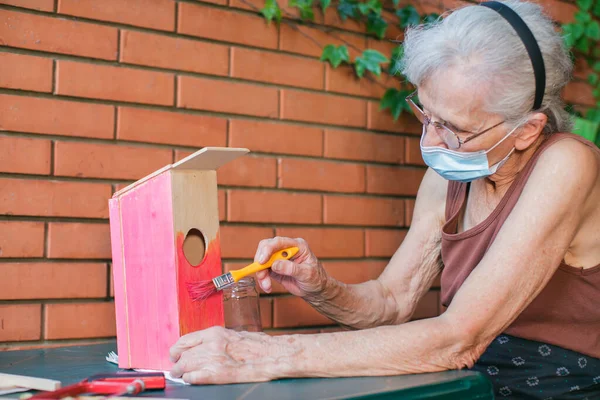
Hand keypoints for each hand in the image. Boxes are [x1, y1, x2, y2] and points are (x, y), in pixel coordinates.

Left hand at [169, 326, 296, 383]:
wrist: (273, 355)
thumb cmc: (258, 345)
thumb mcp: (233, 335)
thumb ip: (216, 340)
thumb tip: (202, 347)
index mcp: (215, 332)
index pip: (185, 340)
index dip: (177, 349)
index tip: (176, 354)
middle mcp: (212, 343)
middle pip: (182, 354)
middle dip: (177, 363)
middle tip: (177, 368)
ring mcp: (214, 359)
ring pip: (185, 366)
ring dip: (181, 372)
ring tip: (182, 375)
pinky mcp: (219, 374)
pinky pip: (194, 377)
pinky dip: (190, 379)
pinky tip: (192, 379)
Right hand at [254, 236, 328, 298]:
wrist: (315, 290)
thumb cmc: (316, 278)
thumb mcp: (307, 274)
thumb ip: (292, 268)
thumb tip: (275, 265)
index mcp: (297, 245)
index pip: (279, 242)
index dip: (268, 249)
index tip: (262, 261)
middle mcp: (286, 249)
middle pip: (266, 247)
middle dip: (260, 261)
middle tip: (261, 274)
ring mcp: (279, 258)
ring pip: (262, 259)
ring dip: (260, 273)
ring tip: (266, 285)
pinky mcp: (274, 268)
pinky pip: (263, 270)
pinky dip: (262, 279)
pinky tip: (267, 287)